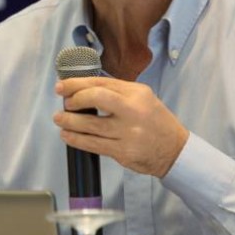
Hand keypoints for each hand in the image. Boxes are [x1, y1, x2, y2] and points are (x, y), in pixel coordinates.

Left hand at [54, 76, 188, 177]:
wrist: (174, 150)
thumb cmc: (155, 121)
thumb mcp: (143, 98)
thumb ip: (117, 92)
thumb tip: (83, 89)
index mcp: (137, 93)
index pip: (102, 82)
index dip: (77, 83)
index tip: (62, 86)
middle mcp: (133, 110)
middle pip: (96, 98)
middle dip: (74, 99)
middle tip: (64, 103)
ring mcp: (128, 133)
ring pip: (90, 125)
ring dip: (70, 121)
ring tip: (59, 119)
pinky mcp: (123, 152)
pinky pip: (93, 145)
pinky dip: (76, 139)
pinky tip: (67, 135)